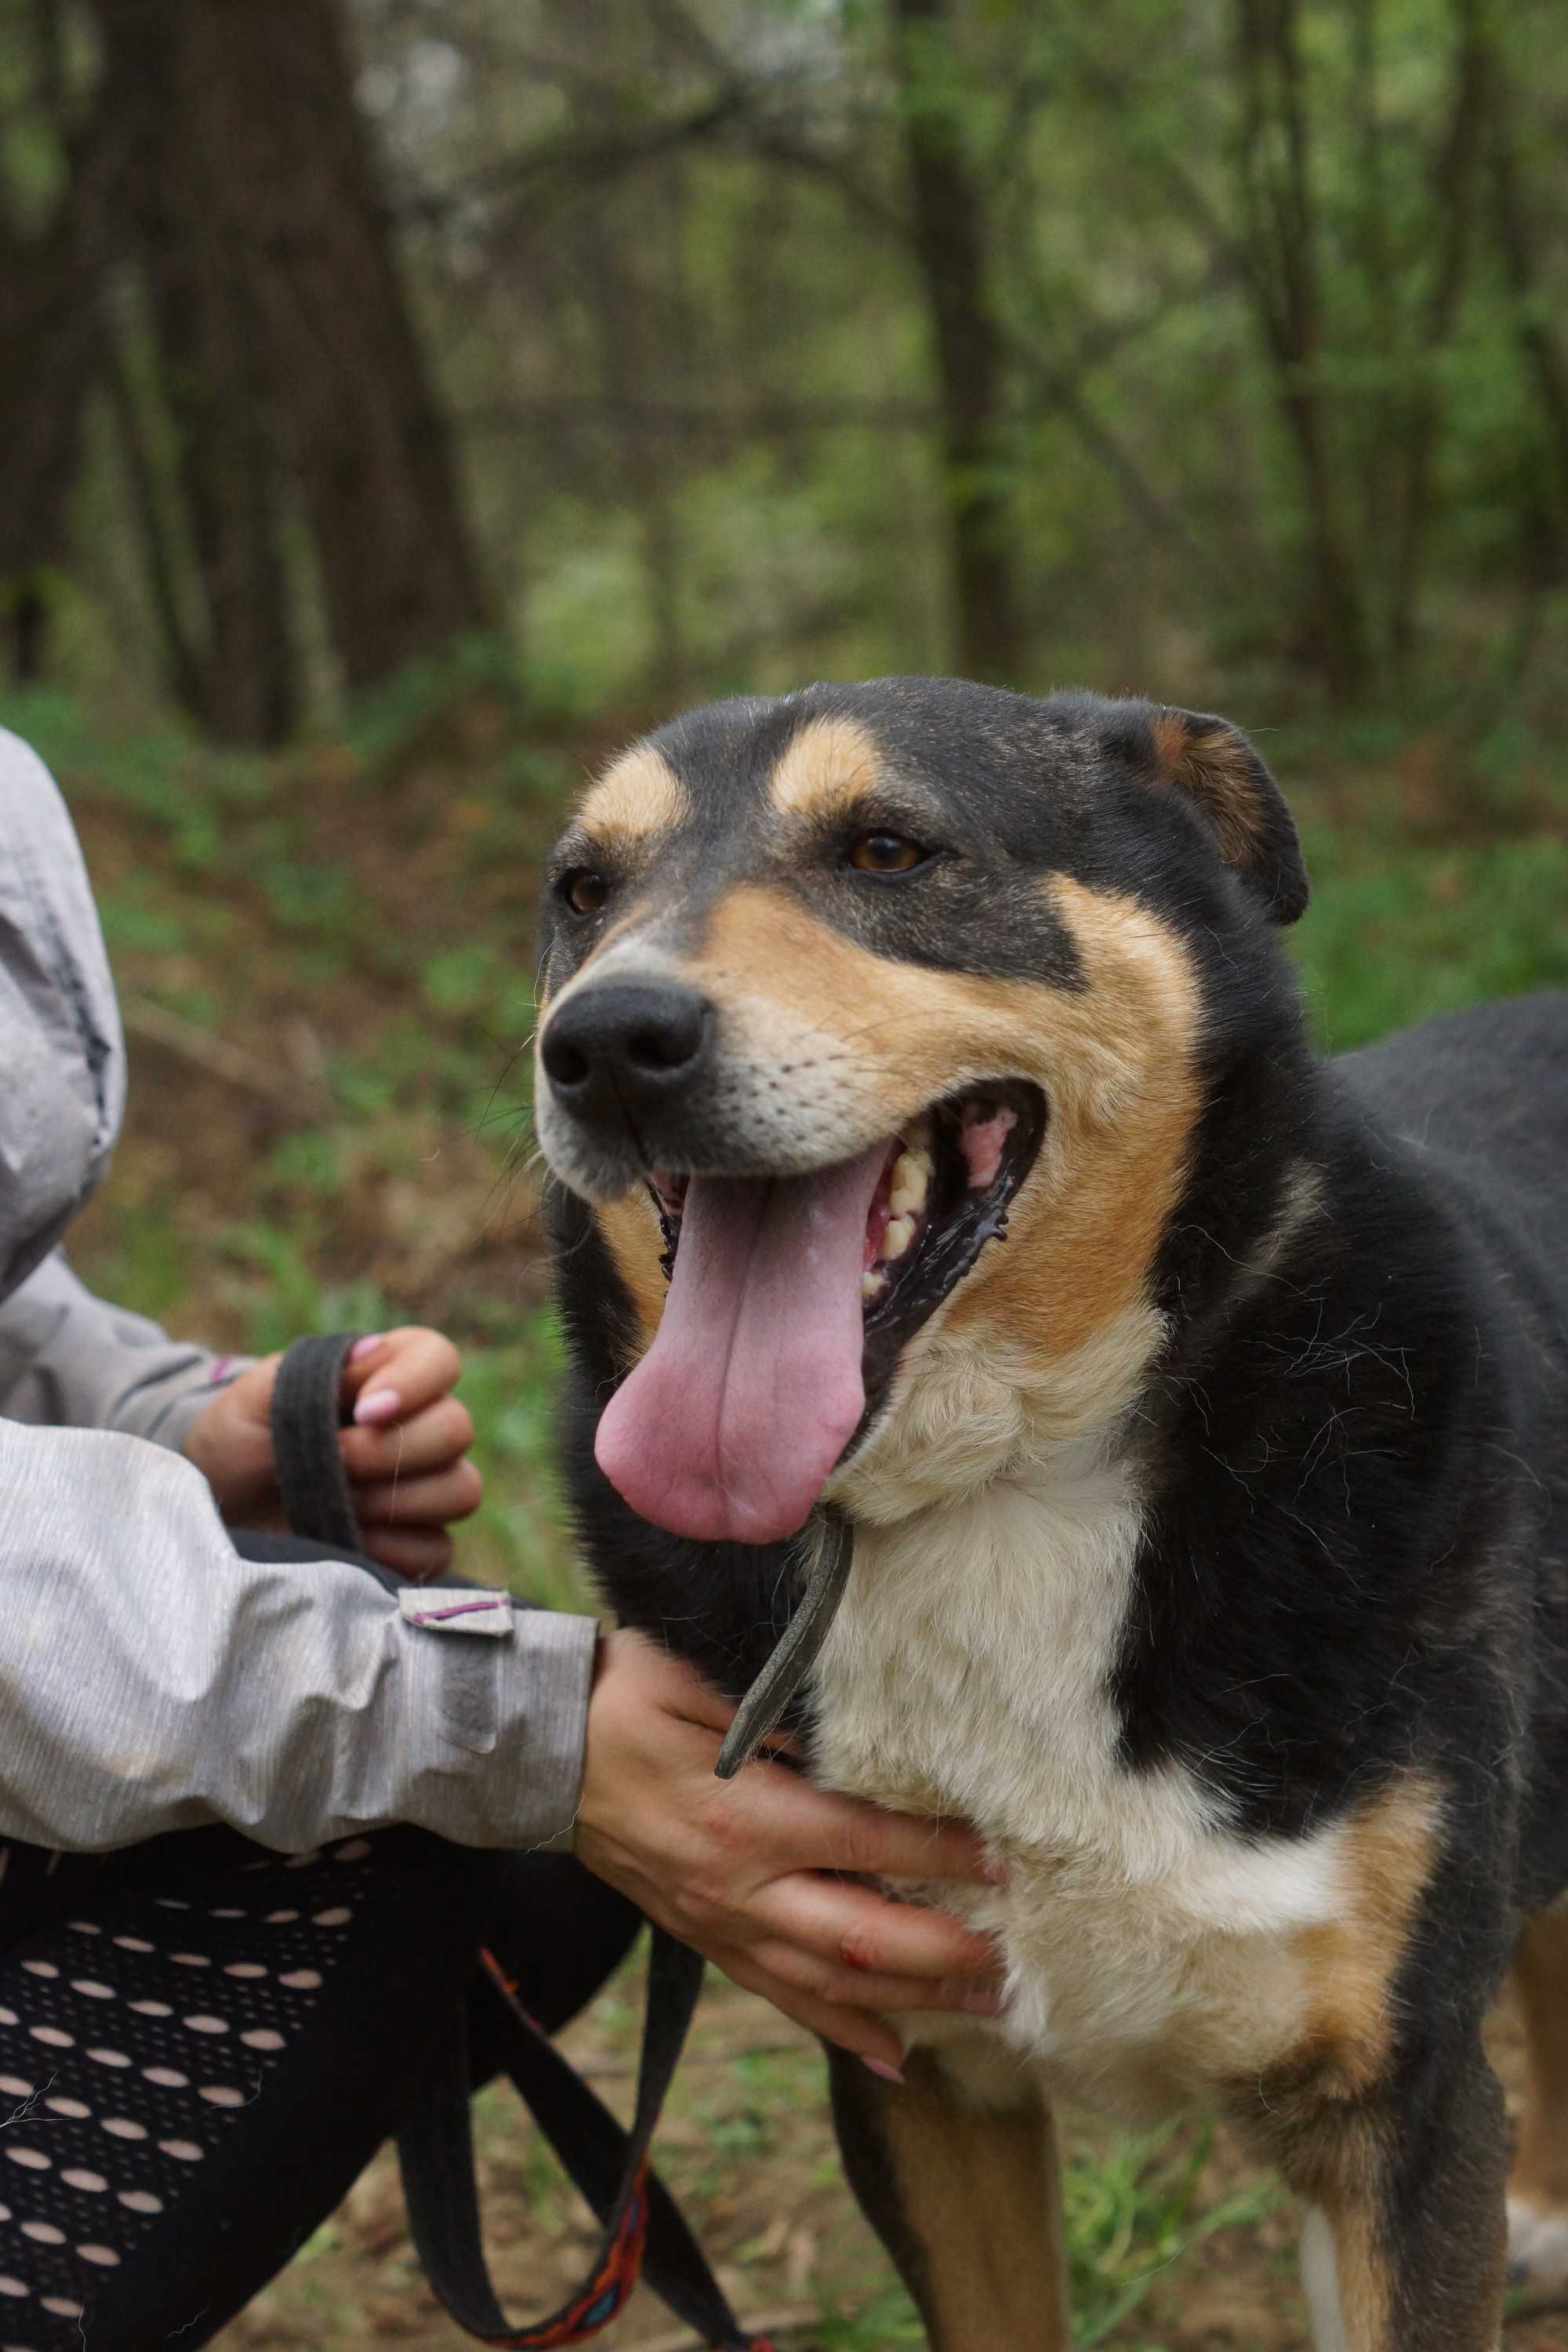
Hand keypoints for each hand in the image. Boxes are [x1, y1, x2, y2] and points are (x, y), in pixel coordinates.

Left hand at [183, 1328, 482, 1578]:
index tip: (362, 1411)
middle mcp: (418, 1428)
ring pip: (460, 1489)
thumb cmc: (238, 1442)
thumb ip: (314, 1370)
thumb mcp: (257, 1398)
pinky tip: (345, 1540)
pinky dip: (391, 1548)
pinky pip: (437, 1548)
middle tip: (334, 1461)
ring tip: (336, 1503)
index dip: (414, 1384)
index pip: (439, 1359)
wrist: (218, 1511)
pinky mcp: (415, 1544)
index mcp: (387, 1375)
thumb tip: (373, 1351)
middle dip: (391, 1449)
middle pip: (456, 1429)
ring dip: (395, 1499)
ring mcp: (423, 1489)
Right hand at [574, 1630, 1006, 2074]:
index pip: (864, 1843)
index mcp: (745, 1817)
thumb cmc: (620, 1697)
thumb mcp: (696, 1677)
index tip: (1000, 1858)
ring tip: (986, 2007)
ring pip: (829, 1984)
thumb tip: (854, 1733)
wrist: (538, 1755)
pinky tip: (894, 2056)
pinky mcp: (706, 1941)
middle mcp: (739, 1887)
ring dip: (912, 2000)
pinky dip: (842, 2030)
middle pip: (860, 1938)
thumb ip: (775, 1709)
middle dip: (945, 1953)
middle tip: (1017, 1959)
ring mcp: (720, 1924)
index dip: (937, 1855)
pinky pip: (782, 1999)